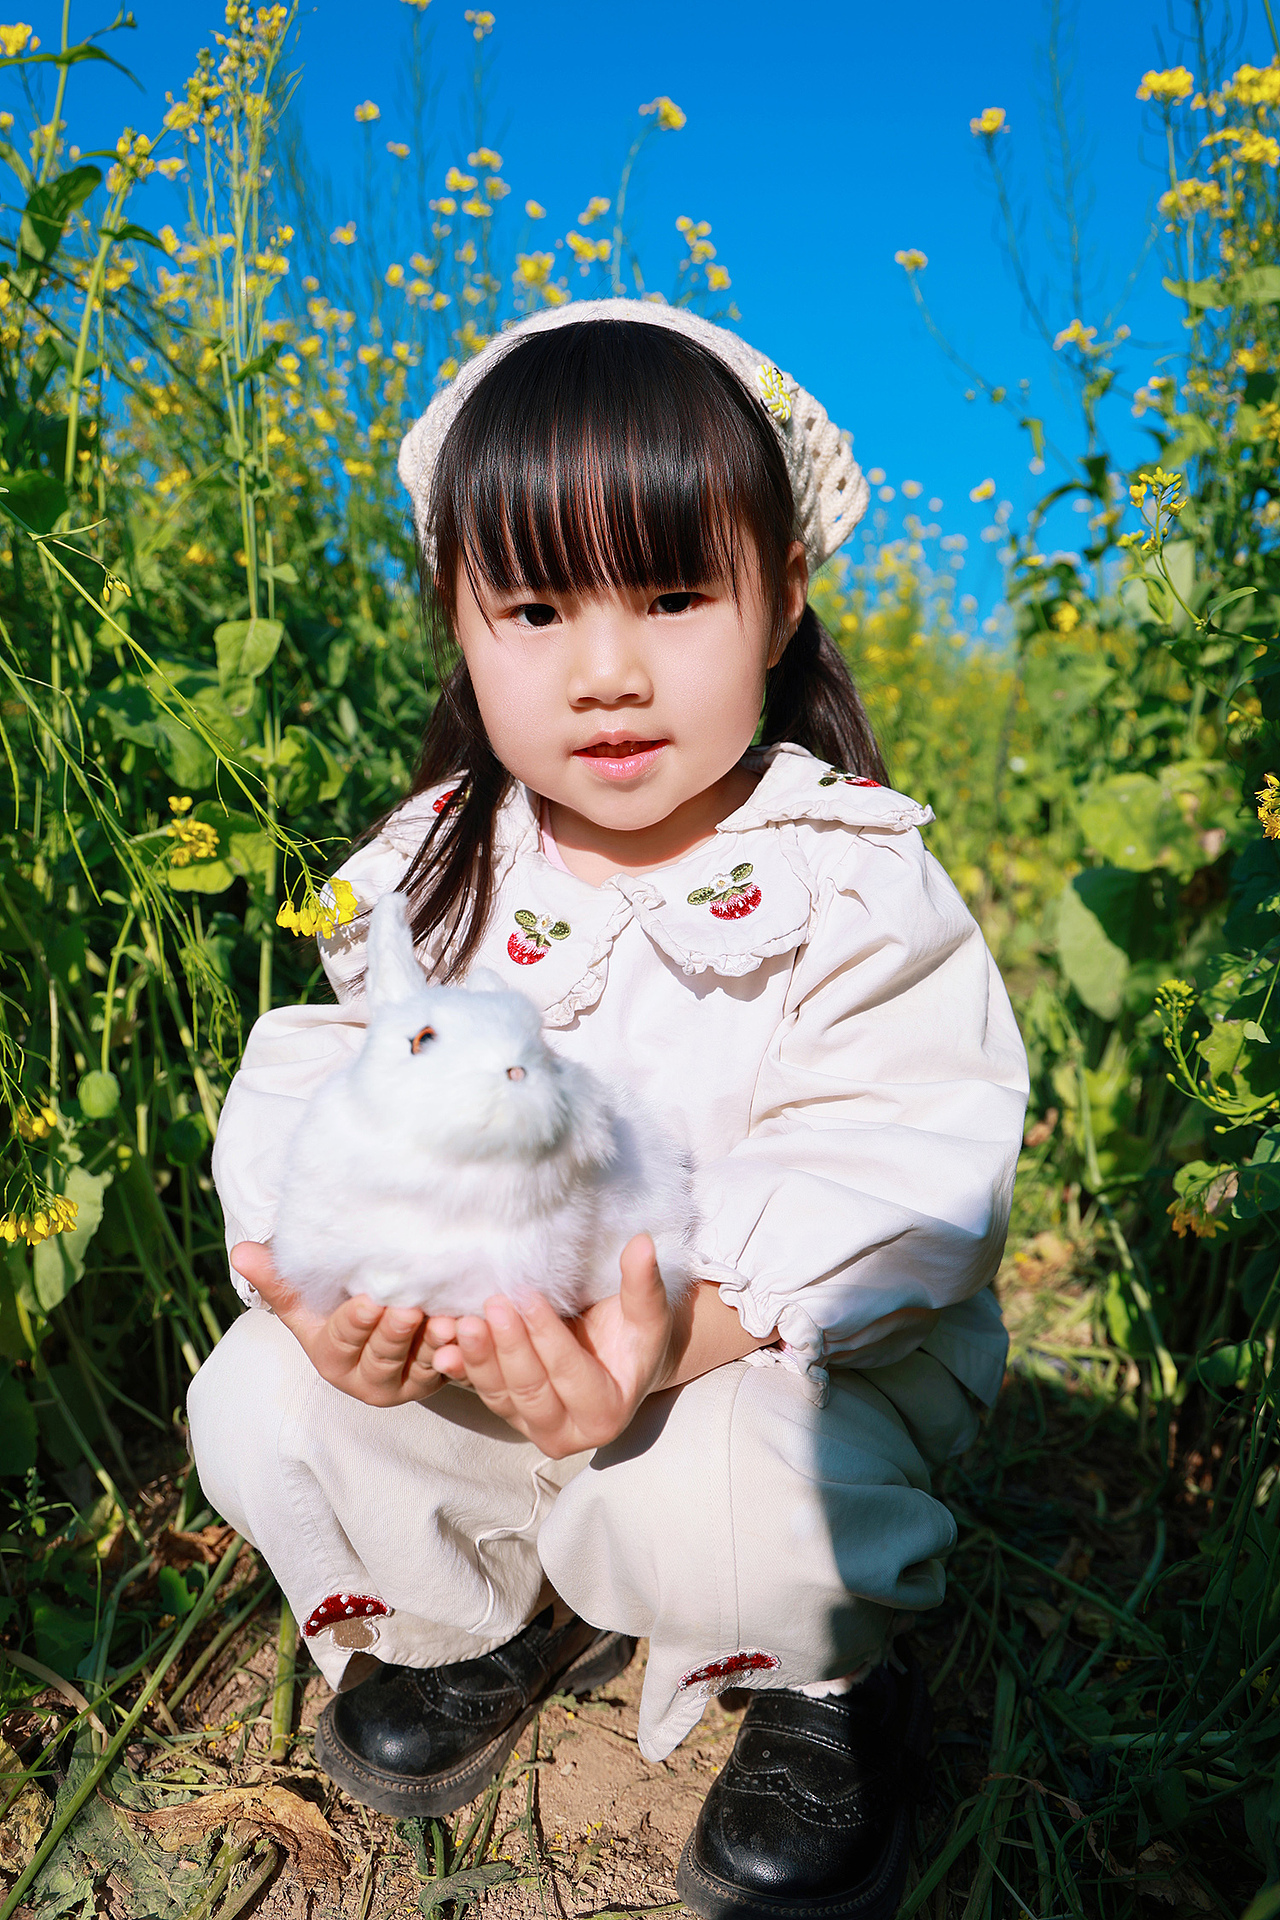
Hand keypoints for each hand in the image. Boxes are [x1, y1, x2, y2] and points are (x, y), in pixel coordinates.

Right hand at [231, 1242, 444, 1407]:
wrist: (378, 1321)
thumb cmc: (334, 1305)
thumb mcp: (305, 1297)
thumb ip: (277, 1277)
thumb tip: (240, 1252)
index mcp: (332, 1358)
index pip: (343, 1340)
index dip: (356, 1323)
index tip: (368, 1302)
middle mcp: (367, 1378)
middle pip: (384, 1355)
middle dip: (396, 1333)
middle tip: (410, 1309)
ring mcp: (406, 1381)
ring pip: (420, 1363)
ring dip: (434, 1343)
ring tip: (446, 1320)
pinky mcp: (438, 1376)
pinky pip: (452, 1368)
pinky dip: (461, 1352)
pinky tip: (470, 1331)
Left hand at [426, 1234, 680, 1458]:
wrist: (617, 1359)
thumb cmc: (633, 1335)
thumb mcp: (646, 1313)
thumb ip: (643, 1284)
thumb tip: (642, 1243)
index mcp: (607, 1414)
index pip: (572, 1373)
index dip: (548, 1336)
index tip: (528, 1296)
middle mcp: (569, 1434)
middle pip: (531, 1391)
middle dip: (508, 1348)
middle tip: (492, 1304)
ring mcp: (533, 1427)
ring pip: (500, 1396)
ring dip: (478, 1359)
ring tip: (463, 1322)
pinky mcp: (508, 1415)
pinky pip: (481, 1393)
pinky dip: (463, 1369)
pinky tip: (444, 1346)